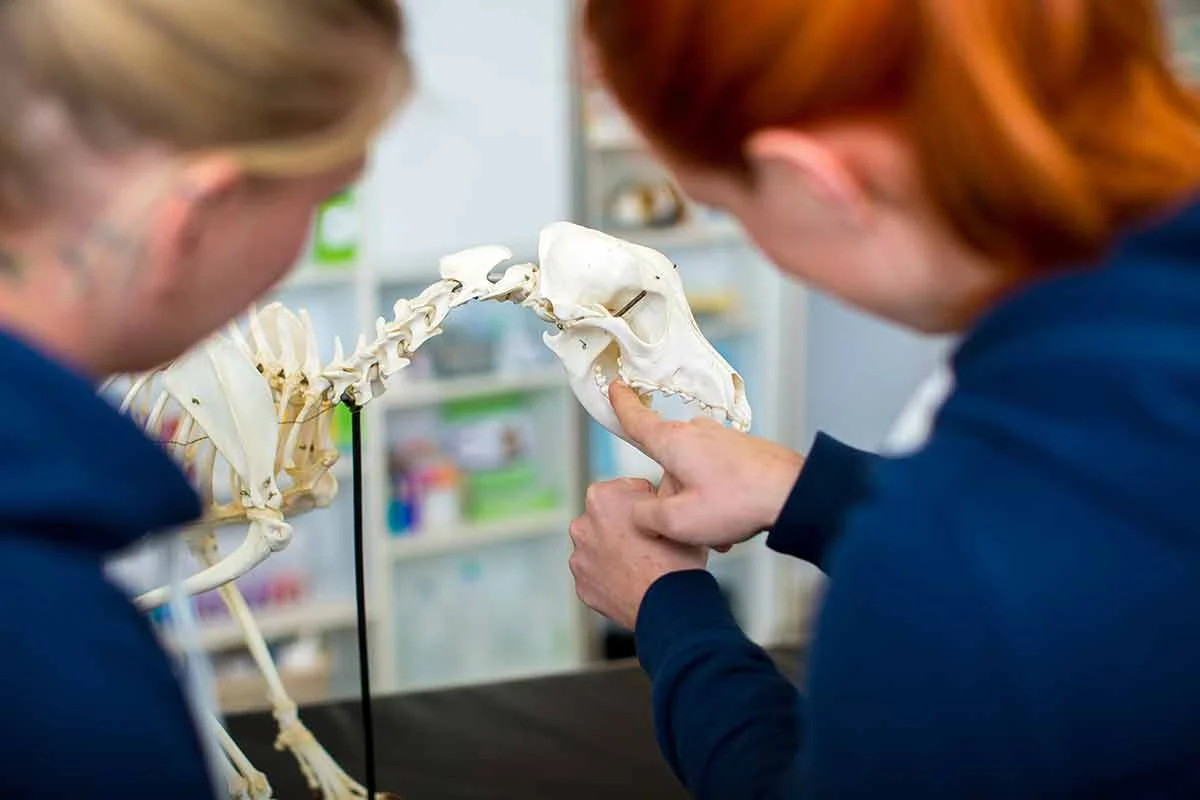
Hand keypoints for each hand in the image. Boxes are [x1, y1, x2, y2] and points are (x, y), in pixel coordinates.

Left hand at [569, 478, 707, 629]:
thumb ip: (659, 495)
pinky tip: (632, 581)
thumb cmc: (676, 558)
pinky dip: (611, 575)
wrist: (670, 607)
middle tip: (651, 542)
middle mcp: (582, 524)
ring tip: (642, 564)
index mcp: (601, 497)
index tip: (656, 519)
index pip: (627, 489)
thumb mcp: (674, 510)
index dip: (647, 503)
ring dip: (615, 550)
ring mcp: (579, 557)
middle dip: (624, 525)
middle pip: (608, 517)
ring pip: (600, 546)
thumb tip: (658, 494)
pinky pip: (597, 573)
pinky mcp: (581, 584)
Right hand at [611, 381, 803, 547]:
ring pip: (692, 475)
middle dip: (673, 499)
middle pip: (665, 466)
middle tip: (692, 528)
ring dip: (698, 504)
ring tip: (720, 530)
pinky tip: (733, 521)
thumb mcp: (678, 521)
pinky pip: (716, 476)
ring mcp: (720, 439)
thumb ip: (645, 516)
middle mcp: (695, 432)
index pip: (637, 419)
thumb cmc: (738, 502)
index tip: (615, 386)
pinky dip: (718, 499)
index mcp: (673, 442)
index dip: (621, 405)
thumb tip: (638, 512)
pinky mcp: (740, 449)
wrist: (793, 493)